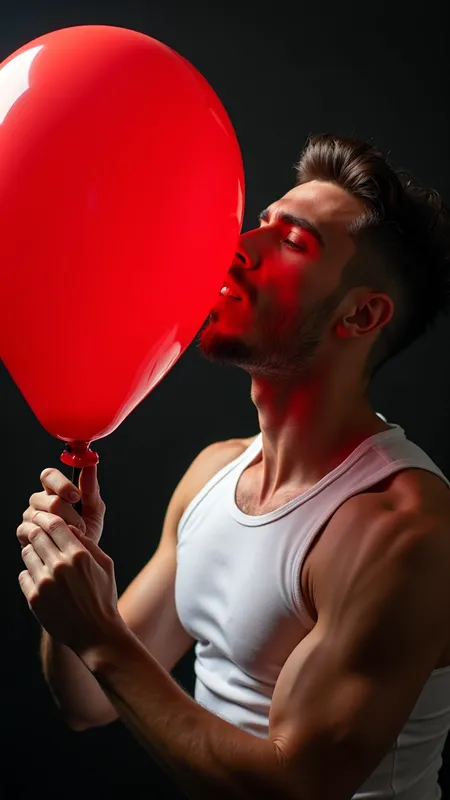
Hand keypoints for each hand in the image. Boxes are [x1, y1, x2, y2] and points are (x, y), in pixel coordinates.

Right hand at [17, 465, 105, 548]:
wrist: (80, 558)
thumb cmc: (86, 531)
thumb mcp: (94, 509)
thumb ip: (91, 487)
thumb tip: (90, 464)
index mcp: (53, 490)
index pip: (49, 475)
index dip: (62, 484)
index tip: (76, 496)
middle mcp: (39, 500)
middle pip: (50, 500)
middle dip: (70, 515)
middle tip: (80, 525)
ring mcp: (29, 516)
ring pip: (45, 517)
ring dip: (65, 529)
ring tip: (73, 536)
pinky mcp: (23, 532)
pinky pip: (36, 532)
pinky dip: (53, 539)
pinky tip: (60, 542)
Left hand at [18, 511, 124, 656]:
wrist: (96, 633)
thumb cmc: (103, 596)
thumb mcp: (105, 565)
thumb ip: (88, 543)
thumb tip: (69, 527)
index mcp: (79, 555)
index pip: (54, 525)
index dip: (47, 518)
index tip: (44, 517)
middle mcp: (59, 567)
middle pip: (36, 536)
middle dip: (37, 532)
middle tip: (40, 535)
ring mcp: (44, 583)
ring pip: (27, 553)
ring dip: (33, 552)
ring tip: (43, 559)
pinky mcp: (34, 598)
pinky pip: (23, 575)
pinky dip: (30, 573)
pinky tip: (42, 579)